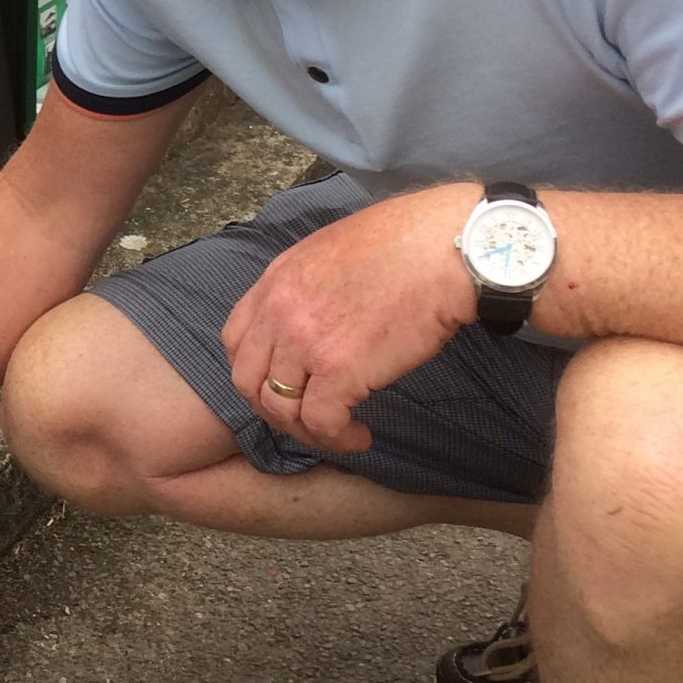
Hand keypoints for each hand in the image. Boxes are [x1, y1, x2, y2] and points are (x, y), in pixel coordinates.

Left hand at [221, 184, 477, 451]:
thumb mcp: (332, 253)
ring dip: (308, 430)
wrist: (446, 247)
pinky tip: (359, 435)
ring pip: (281, 408)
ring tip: (340, 431)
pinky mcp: (339, 370)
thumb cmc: (407, 243)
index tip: (284, 383)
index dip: (255, 370)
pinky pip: (321, 423)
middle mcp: (279, 312)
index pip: (235, 340)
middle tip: (308, 418)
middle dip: (274, 407)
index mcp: (275, 281)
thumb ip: (307, 287)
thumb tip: (316, 319)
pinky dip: (338, 439)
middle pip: (248, 381)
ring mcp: (304, 342)